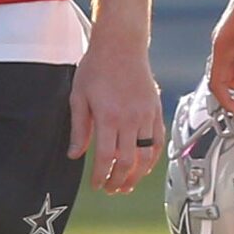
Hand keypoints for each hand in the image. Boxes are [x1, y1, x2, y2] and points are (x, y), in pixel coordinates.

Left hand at [68, 27, 164, 193]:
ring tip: (127, 184)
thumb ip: (79, 128)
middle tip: (111, 189)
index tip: (96, 184)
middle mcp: (130, 118)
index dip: (101, 176)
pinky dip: (153, 158)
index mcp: (108, 116)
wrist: (121, 44)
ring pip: (146, 155)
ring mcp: (146, 115)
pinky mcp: (156, 110)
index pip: (106, 157)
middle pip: (128, 162)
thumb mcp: (78, 96)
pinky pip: (158, 141)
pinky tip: (144, 166)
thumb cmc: (97, 66)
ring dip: (137, 175)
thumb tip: (75, 154)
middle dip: (119, 181)